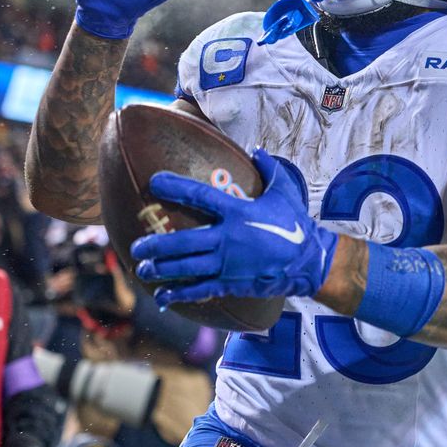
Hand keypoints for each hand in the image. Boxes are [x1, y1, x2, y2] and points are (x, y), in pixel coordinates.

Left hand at [132, 149, 337, 305]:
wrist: (310, 261)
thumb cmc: (296, 223)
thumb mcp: (285, 190)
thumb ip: (269, 168)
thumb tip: (256, 149)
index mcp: (237, 212)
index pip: (200, 196)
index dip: (175, 187)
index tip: (153, 182)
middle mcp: (227, 238)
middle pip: (183, 241)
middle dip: (156, 244)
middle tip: (136, 245)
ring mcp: (227, 263)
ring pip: (187, 267)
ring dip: (162, 269)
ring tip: (142, 269)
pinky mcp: (232, 282)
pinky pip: (201, 290)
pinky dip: (180, 294)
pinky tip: (163, 297)